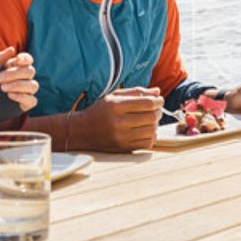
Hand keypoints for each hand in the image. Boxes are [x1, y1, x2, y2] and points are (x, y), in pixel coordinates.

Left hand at [0, 46, 39, 112]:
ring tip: (2, 88)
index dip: (25, 58)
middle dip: (14, 74)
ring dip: (19, 85)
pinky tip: (10, 96)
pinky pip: (32, 100)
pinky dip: (23, 97)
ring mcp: (23, 92)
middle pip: (30, 72)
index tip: (17, 59)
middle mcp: (21, 78)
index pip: (27, 60)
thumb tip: (12, 49)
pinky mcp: (23, 105)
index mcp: (13, 67)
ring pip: (33, 85)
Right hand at [46, 86, 160, 152]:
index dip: (158, 101)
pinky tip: (146, 130)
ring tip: (150, 119)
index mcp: (115, 106)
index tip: (159, 100)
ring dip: (155, 124)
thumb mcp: (114, 97)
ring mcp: (121, 138)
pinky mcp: (124, 149)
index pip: (147, 103)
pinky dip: (151, 136)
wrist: (82, 132)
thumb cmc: (100, 111)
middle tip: (156, 109)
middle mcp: (118, 123)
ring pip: (151, 130)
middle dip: (158, 111)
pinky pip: (147, 143)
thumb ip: (136, 92)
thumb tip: (157, 92)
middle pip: (151, 117)